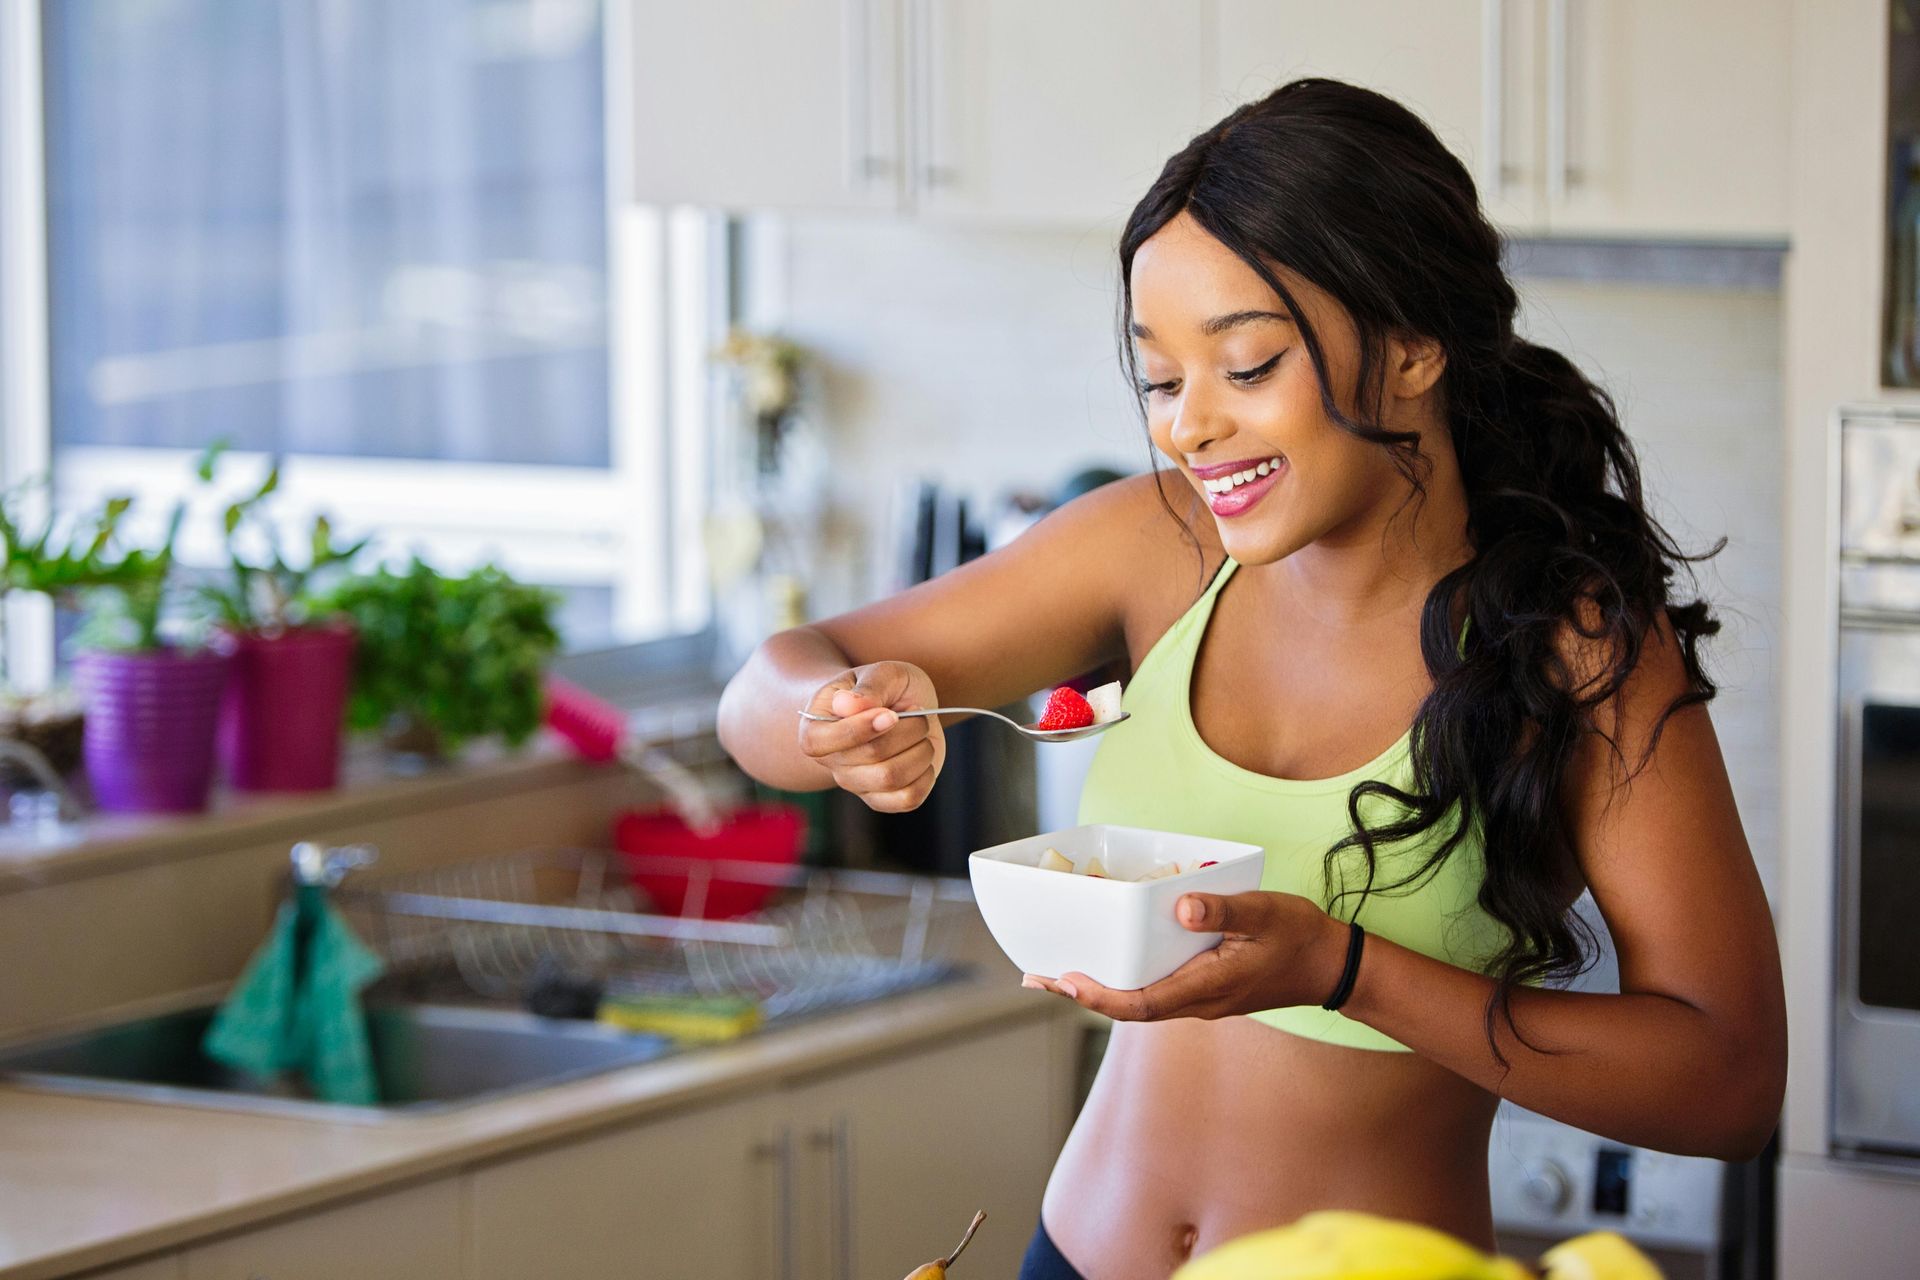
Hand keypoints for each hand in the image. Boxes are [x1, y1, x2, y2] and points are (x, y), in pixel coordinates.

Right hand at [798, 660, 946, 812]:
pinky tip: (922, 754)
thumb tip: (846, 706)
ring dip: (920, 750)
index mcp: (815, 729)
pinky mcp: (883, 799)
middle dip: (907, 728)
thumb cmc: (882, 688)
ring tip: (920, 732)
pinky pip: (907, 799)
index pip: (827, 741)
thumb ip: (867, 687)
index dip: (864, 728)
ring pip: (891, 779)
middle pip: (872, 756)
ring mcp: (856, 784)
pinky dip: (925, 775)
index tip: (892, 713)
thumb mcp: (881, 673)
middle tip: (915, 710)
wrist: (898, 705)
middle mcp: (832, 762)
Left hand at [1022, 890, 1350, 1020]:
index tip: (1065, 981)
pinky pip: (1154, 992)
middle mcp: (1196, 1002)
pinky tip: (1109, 963)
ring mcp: (1200, 1000)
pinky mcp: (1204, 990)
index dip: (1099, 996)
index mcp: (1206, 988)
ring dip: (1098, 990)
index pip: (1140, 1004)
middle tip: (1036, 977)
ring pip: (1138, 1002)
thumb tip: (1183, 907)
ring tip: (1057, 973)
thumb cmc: (1298, 938)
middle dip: (1081, 994)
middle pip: (1128, 1007)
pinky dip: (1123, 981)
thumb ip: (1224, 911)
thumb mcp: (1265, 914)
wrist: (1331, 966)